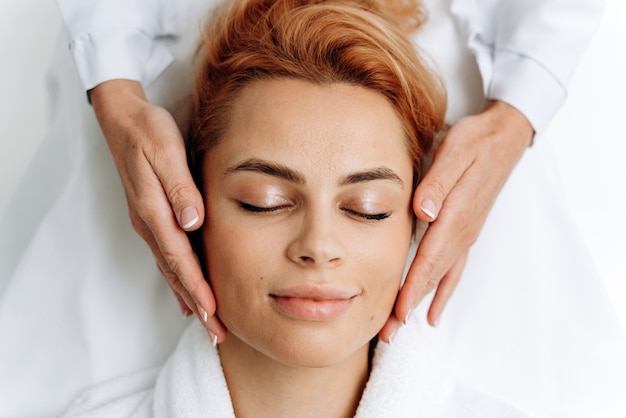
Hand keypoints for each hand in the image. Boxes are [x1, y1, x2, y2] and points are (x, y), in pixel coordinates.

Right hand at [90, 79, 225, 342]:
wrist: (123, 118)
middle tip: (215, 332)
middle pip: (175, 272)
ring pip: (171, 267)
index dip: (196, 287)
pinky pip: (167, 255)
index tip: (212, 312)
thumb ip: (180, 188)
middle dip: (196, 303)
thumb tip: (192, 221)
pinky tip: (186, 291)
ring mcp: (149, 222)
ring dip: (188, 295)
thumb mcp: (165, 152)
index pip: (179, 258)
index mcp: (154, 211)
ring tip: (205, 321)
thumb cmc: (148, 131)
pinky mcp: (153, 216)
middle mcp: (149, 223)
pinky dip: (178, 277)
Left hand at [379, 100, 532, 341]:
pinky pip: (454, 268)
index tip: (399, 311)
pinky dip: (443, 290)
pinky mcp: (467, 230)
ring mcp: (466, 233)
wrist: (504, 136)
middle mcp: (462, 230)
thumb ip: (439, 182)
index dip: (414, 286)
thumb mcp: (456, 150)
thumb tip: (425, 212)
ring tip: (403, 326)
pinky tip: (434, 309)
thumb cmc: (476, 140)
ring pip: (443, 275)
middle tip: (389, 332)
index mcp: (456, 212)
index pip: (430, 257)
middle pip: (434, 275)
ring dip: (423, 302)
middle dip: (411, 304)